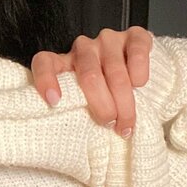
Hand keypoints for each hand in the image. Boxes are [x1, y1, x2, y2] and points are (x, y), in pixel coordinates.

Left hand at [31, 27, 153, 138]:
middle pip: (89, 75)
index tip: (54, 102)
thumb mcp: (86, 105)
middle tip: (109, 124)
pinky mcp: (134, 36)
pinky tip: (140, 84)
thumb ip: (76, 113)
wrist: (143, 79)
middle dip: (102, 105)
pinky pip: (136, 51)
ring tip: (126, 122)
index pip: (44, 62)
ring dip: (124, 100)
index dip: (45, 79)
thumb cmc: (108, 97)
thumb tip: (67, 150)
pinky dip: (139, 70)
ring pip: (115, 71)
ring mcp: (108, 40)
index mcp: (64, 64)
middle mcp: (84, 48)